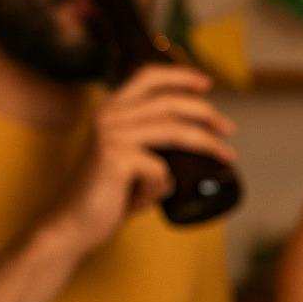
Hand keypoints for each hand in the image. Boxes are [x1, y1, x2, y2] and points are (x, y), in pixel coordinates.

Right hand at [50, 65, 237, 251]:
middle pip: (170, 102)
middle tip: (229, 129)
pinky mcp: (115, 159)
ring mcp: (111, 135)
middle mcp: (109, 115)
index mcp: (111, 110)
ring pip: (174, 131)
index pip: (147, 77)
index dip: (180, 76)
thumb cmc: (107, 197)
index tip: (207, 84)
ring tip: (228, 156)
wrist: (73, 225)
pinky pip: (161, 171)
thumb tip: (199, 143)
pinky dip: (160, 190)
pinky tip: (140, 200)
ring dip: (207, 144)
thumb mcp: (131, 161)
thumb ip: (153, 146)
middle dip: (206, 113)